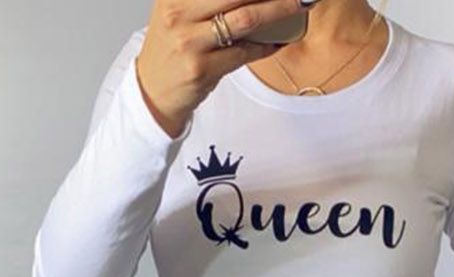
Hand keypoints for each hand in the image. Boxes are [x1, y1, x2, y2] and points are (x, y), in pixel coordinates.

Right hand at [137, 0, 304, 136]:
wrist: (152, 92)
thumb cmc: (172, 49)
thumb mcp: (179, 10)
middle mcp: (179, 11)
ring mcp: (190, 41)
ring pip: (246, 17)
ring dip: (280, 9)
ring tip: (301, 3)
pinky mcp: (201, 69)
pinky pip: (244, 53)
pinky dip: (267, 46)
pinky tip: (279, 40)